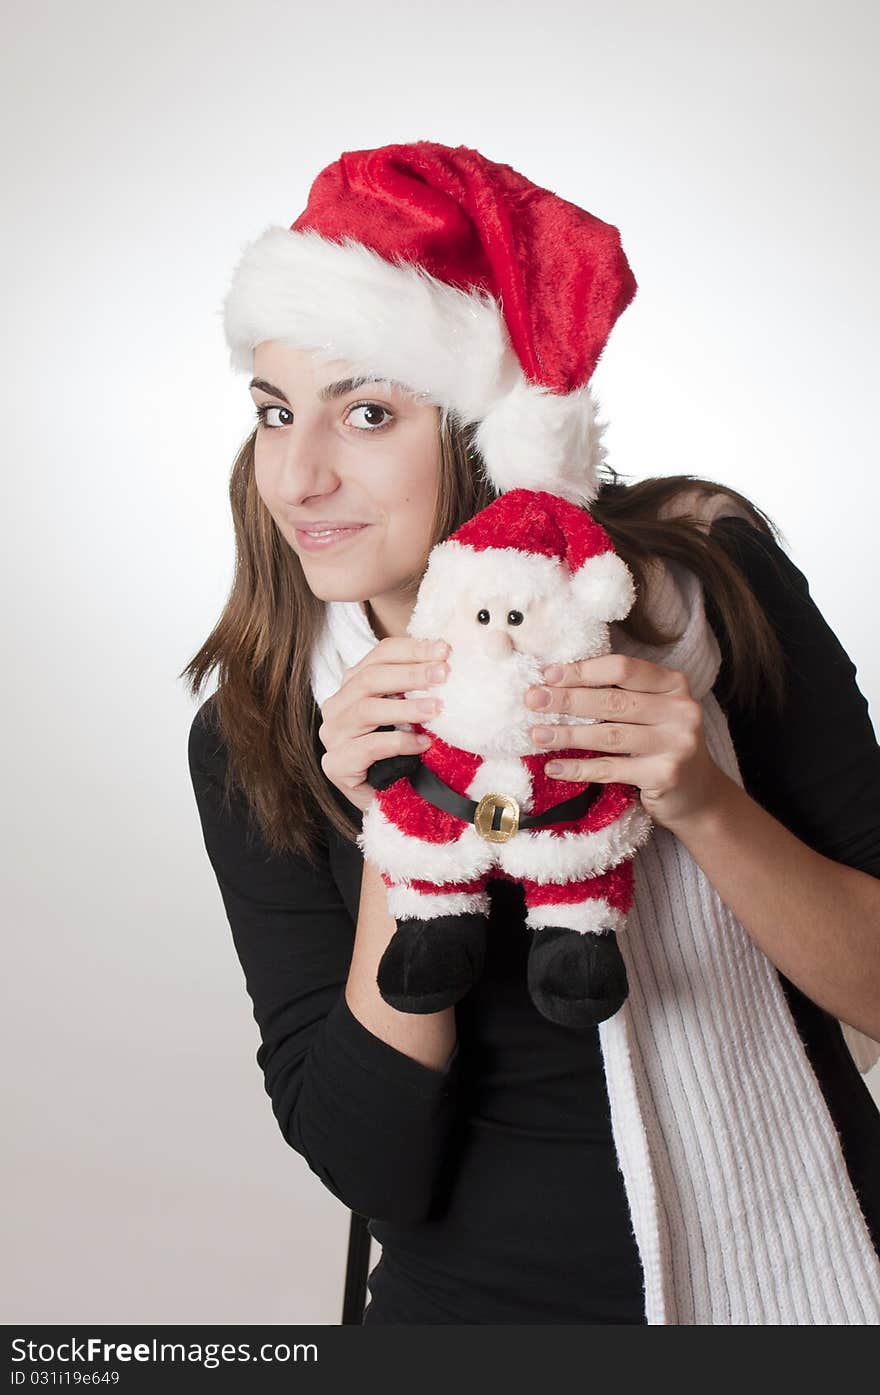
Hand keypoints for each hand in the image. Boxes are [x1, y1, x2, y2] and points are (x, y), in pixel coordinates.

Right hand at [318, 636, 448, 812]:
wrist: (392, 803)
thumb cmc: (404, 754)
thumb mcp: (412, 715)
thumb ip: (418, 690)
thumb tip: (448, 663)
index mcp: (354, 685)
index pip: (380, 655)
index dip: (412, 649)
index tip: (445, 650)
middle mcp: (338, 706)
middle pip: (371, 678)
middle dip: (411, 673)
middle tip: (444, 674)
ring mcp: (333, 735)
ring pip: (366, 709)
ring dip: (406, 707)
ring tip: (437, 709)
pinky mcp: (336, 764)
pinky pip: (368, 747)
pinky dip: (398, 743)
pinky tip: (423, 745)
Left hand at [525, 653, 729, 831]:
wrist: (697, 795)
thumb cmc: (661, 744)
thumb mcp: (652, 710)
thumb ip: (620, 693)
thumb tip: (557, 682)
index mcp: (674, 684)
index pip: (623, 669)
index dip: (583, 670)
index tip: (549, 675)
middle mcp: (681, 711)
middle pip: (613, 701)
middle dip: (567, 700)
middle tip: (533, 700)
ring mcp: (676, 744)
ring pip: (609, 735)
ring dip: (567, 735)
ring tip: (536, 734)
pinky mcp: (665, 775)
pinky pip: (612, 769)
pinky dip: (579, 768)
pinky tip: (554, 767)